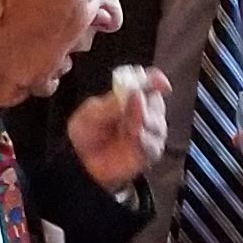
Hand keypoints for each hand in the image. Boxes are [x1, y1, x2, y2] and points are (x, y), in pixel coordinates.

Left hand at [67, 65, 170, 193]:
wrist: (81, 160)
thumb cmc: (86, 133)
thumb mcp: (93, 112)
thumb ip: (114, 103)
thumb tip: (136, 92)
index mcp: (129, 98)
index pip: (149, 85)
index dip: (156, 81)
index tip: (160, 82)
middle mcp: (143, 113)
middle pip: (157, 103)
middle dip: (147, 105)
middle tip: (133, 107)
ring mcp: (148, 133)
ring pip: (159, 124)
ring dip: (145, 123)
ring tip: (128, 128)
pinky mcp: (149, 152)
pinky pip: (156, 145)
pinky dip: (146, 141)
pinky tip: (135, 139)